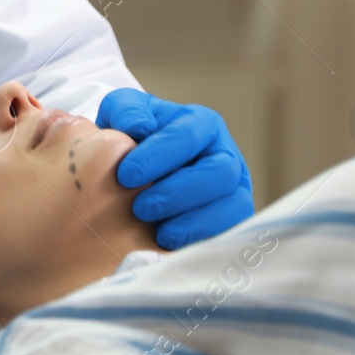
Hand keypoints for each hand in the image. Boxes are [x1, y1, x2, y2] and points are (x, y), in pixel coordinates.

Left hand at [96, 88, 253, 249]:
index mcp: (201, 123)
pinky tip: (170, 243)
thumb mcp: (121, 113)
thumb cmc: (129, 138)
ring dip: (194, 221)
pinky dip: (202, 239)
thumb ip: (126, 111)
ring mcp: (234, 188)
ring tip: (159, 231)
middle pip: (219, 171)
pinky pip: (230, 231)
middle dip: (178, 192)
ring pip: (233, 204)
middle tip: (141, 208)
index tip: (125, 176)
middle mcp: (223, 154)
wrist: (134, 173)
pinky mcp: (231, 218)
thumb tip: (141, 127)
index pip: (188, 134)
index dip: (159, 155)